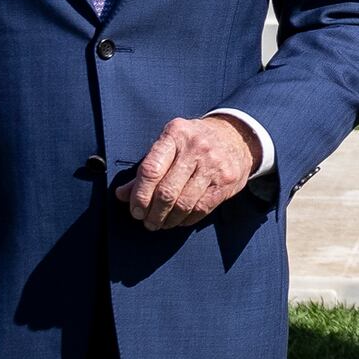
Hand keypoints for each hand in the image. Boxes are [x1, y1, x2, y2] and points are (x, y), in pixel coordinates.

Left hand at [115, 112, 262, 229]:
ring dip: (168, 219)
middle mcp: (195, 148)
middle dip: (153, 213)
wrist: (236, 136)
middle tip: (147, 222)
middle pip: (166, 191)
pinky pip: (201, 208)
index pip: (151, 170)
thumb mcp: (169, 145)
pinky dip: (186, 219)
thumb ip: (147, 169)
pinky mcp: (225, 181)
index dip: (139, 195)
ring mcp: (213, 165)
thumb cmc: (193, 142)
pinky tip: (178, 220)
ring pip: (184, 203)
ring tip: (160, 223)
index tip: (135, 210)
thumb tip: (122, 194)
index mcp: (175, 135)